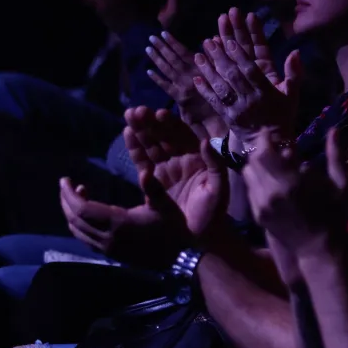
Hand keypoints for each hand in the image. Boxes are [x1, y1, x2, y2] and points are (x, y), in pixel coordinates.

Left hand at [58, 177, 181, 267]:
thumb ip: (153, 187)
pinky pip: (85, 239)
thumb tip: (145, 170)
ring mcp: (108, 249)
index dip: (69, 194)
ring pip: (78, 231)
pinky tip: (85, 215)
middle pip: (75, 220)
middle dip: (66, 201)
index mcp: (119, 224)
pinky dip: (79, 225)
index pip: (83, 209)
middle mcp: (108, 238)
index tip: (65, 180)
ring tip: (76, 196)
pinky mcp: (110, 254)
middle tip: (66, 185)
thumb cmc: (173, 230)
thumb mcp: (165, 205)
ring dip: (71, 214)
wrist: (178, 259)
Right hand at [123, 107, 226, 235]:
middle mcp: (180, 158)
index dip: (171, 124)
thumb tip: (205, 142)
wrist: (200, 236)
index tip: (160, 114)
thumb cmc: (214, 212)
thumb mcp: (219, 188)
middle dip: (151, 123)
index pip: (183, 135)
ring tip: (129, 115)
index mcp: (197, 157)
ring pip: (151, 144)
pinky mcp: (153, 180)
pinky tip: (127, 133)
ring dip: (141, 130)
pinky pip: (142, 160)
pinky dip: (135, 148)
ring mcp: (166, 168)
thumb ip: (215, 164)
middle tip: (137, 111)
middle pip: (164, 136)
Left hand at [146, 31, 217, 125]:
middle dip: (161, 47)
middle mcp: (189, 75)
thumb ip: (216, 55)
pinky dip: (157, 78)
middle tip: (151, 38)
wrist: (220, 115)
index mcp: (200, 67)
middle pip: (172, 59)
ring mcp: (182, 86)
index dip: (172, 42)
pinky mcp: (178, 97)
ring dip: (156, 58)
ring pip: (167, 70)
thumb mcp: (223, 70)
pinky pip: (165, 86)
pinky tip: (149, 71)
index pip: (183, 52)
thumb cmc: (223, 91)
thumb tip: (211, 38)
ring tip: (148, 48)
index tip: (163, 33)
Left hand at [193, 9, 302, 142]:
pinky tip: (196, 78)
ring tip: (198, 55)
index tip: (229, 42)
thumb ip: (294, 73)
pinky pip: (214, 102)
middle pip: (233, 76)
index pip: (252, 72)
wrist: (270, 143)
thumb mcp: (292, 95)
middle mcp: (250, 99)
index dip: (240, 57)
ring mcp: (237, 109)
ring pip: (221, 87)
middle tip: (208, 42)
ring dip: (208, 70)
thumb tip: (296, 51)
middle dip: (220, 58)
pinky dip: (205, 90)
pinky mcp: (227, 117)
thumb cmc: (282, 115)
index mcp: (266, 93)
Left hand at [242, 128, 347, 257]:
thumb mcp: (340, 184)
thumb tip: (335, 129)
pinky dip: (258, 181)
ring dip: (258, 165)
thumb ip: (336, 155)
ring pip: (248, 174)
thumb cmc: (334, 215)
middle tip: (274, 146)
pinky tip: (272, 182)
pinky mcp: (258, 215)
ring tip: (274, 164)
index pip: (265, 152)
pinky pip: (250, 189)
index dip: (265, 138)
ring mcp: (262, 205)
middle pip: (253, 160)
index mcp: (291, 183)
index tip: (271, 132)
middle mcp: (271, 193)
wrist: (318, 249)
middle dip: (262, 150)